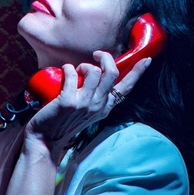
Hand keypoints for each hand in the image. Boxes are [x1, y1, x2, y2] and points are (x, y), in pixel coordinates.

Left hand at [24, 49, 152, 162]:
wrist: (47, 138)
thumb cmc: (65, 122)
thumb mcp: (88, 112)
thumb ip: (96, 97)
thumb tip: (98, 73)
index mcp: (106, 107)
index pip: (126, 87)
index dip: (137, 72)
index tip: (146, 59)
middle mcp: (98, 105)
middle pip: (112, 72)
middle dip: (105, 57)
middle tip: (95, 55)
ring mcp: (84, 104)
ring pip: (93, 71)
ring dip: (83, 64)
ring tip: (76, 70)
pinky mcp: (68, 101)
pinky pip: (72, 74)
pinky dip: (67, 68)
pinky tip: (63, 71)